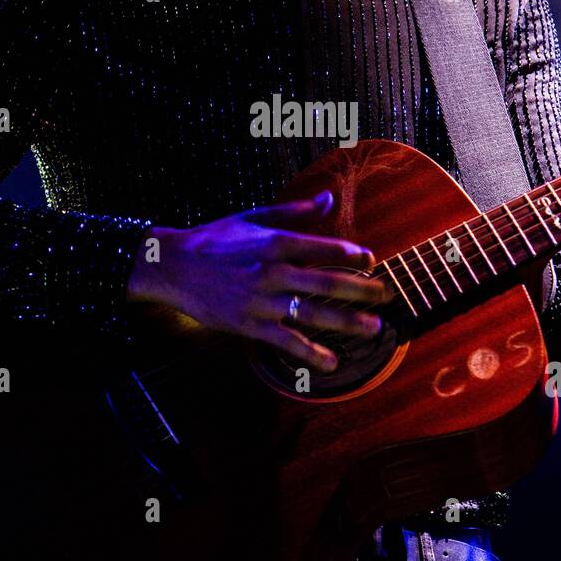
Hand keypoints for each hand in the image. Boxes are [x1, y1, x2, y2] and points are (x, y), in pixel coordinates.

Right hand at [125, 190, 389, 371]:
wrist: (173, 266)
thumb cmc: (214, 239)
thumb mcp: (253, 217)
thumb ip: (295, 211)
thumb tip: (329, 198)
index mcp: (275, 242)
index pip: (325, 249)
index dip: (353, 256)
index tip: (372, 261)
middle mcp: (273, 272)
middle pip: (328, 282)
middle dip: (362, 290)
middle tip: (387, 295)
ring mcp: (262, 301)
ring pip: (313, 314)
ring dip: (347, 322)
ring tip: (374, 328)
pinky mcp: (249, 325)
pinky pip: (286, 342)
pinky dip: (311, 354)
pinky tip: (333, 363)